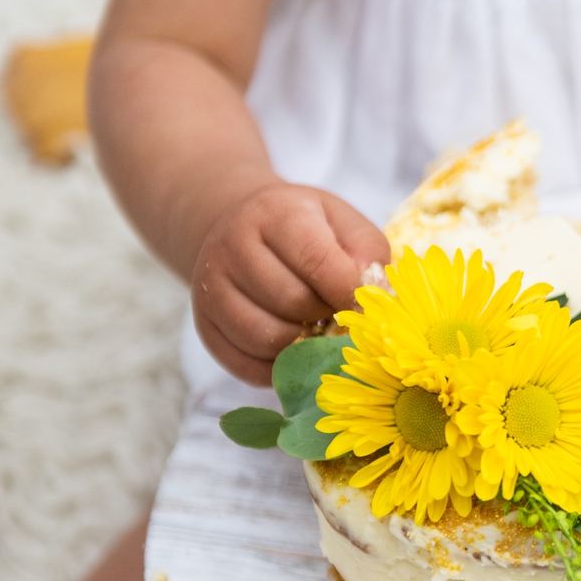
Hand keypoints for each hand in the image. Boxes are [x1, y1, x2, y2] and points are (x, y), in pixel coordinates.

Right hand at [191, 183, 389, 385]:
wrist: (243, 227)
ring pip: (266, 337)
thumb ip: (368, 254)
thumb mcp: (343, 222)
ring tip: (316, 327)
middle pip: (291, 302)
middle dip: (325, 316)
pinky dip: (278, 366)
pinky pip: (245, 364)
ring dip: (302, 343)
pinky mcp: (204, 324)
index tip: (365, 304)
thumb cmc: (305, 227)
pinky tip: (294, 347)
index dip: (349, 292)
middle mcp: (232, 246)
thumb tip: (376, 297)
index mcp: (275, 213)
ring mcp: (210, 287)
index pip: (317, 260)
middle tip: (336, 312)